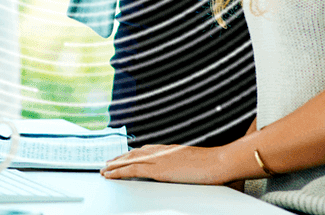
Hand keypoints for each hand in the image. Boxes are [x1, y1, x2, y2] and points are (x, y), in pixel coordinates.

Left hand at [100, 143, 228, 184]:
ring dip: (114, 165)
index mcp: (170, 150)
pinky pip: (131, 170)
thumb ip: (187, 166)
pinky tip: (110, 175)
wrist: (219, 162)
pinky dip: (118, 172)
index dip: (132, 154)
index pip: (146, 151)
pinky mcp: (158, 169)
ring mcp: (158, 159)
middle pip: (134, 153)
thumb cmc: (214, 165)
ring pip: (129, 160)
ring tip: (104, 169)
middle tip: (108, 163)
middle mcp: (161, 151)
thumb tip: (188, 171)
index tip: (124, 156)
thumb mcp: (197, 164)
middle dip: (120, 158)